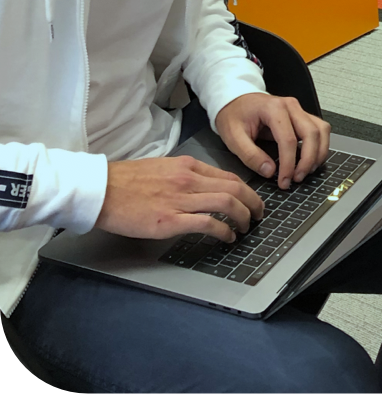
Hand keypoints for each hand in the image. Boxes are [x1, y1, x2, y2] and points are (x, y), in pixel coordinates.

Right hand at [95, 156, 263, 241]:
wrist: (100, 190)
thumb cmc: (126, 181)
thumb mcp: (162, 167)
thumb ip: (184, 175)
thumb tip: (203, 186)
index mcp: (187, 166)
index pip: (228, 176)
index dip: (246, 190)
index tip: (252, 200)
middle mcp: (188, 180)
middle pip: (235, 188)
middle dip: (253, 203)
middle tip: (259, 214)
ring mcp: (180, 200)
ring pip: (227, 203)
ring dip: (243, 217)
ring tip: (247, 227)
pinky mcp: (170, 221)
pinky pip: (207, 224)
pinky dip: (224, 230)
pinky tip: (227, 237)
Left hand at [215, 93, 331, 188]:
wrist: (235, 100)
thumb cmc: (234, 115)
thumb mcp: (233, 137)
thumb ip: (250, 155)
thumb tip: (270, 171)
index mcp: (273, 108)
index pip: (288, 139)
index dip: (289, 164)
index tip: (284, 181)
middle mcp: (290, 106)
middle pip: (311, 133)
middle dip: (308, 160)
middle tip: (297, 178)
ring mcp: (298, 109)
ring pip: (321, 130)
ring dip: (319, 153)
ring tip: (307, 171)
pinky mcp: (302, 115)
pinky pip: (320, 129)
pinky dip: (320, 145)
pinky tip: (312, 159)